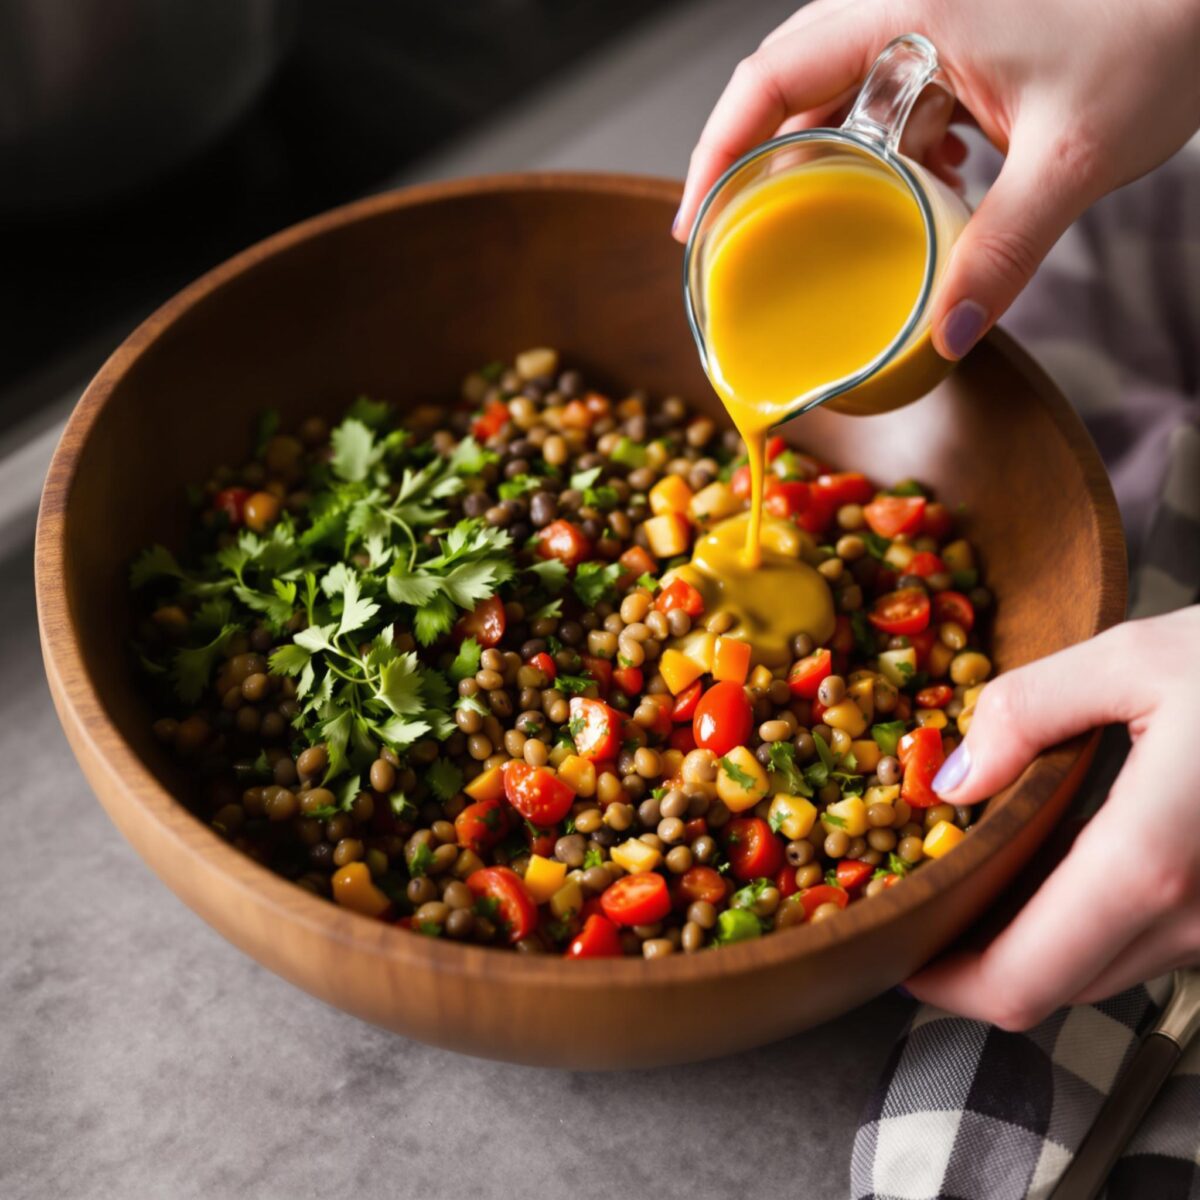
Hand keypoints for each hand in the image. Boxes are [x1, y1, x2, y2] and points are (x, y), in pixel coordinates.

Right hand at [672, 0, 1199, 358]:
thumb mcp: (1074, 157)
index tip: (696, 219)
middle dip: (754, 161)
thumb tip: (945, 337)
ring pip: (840, 93)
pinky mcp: (964, 40)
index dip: (718, 148)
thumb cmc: (1164, 28)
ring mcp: (933, 21)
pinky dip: (885, 152)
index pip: (773, 75)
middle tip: (734, 235)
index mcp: (911, 12)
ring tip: (817, 227)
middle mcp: (908, 8)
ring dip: (824, 161)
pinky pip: (892, 98)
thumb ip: (1005, 252)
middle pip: (790, 84)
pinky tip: (918, 192)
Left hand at [904, 607, 1199, 1028]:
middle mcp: (1194, 921)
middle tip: (921, 904)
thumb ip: (1027, 712)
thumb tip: (950, 779)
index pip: (1021, 979)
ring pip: (1099, 974)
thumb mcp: (1134, 657)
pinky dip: (1081, 927)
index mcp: (1149, 863)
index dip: (944, 982)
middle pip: (1051, 989)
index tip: (896, 947)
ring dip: (1026, 946)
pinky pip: (1143, 946)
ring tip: (971, 879)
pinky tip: (1049, 868)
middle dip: (972, 962)